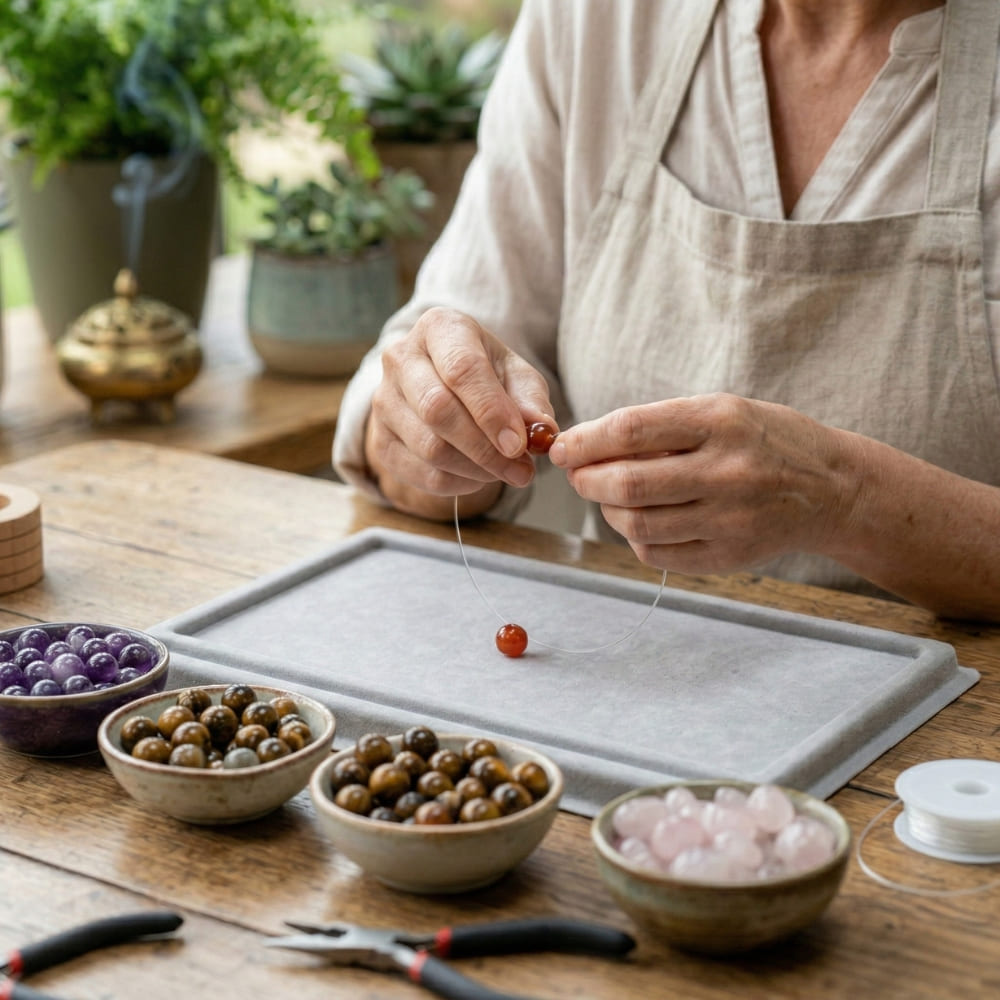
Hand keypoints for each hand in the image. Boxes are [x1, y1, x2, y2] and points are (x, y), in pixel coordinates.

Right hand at [366, 307, 556, 517]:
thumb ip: (531, 401)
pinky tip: (479, 476)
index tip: (519, 445)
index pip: (461, 370)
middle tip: (522, 470)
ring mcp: (384, 400)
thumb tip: (541, 431)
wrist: (444, 385)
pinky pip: (419, 473)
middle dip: (485, 448)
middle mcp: (401, 358)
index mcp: (439, 328)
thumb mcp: (516, 376)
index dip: (491, 412)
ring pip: (428, 447)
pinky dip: (457, 483)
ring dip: (475, 470)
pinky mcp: (379, 439)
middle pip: (437, 410)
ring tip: (506, 473)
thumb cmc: (487, 375)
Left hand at [548, 393, 858, 574]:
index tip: (562, 447)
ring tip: (610, 496)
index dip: (585, 440)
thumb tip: (586, 445)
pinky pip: (657, 553)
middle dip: (587, 480)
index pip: (632, 429)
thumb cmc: (765, 441)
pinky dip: (636, 537)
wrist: (833, 489)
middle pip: (627, 484)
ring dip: (607, 510)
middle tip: (578, 475)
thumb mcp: (723, 411)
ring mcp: (729, 519)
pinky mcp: (728, 556)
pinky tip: (643, 519)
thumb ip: (660, 426)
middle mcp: (726, 471)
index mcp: (721, 422)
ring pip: (636, 524)